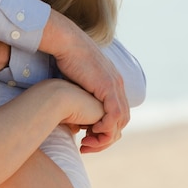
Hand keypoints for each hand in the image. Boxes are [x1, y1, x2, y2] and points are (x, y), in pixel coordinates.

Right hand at [39, 10, 128, 152]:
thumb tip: (74, 108)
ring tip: (88, 142)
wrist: (66, 41)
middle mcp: (118, 85)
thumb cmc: (66, 58)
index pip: (117, 113)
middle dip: (107, 137)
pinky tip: (92, 131)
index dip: (105, 129)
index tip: (87, 137)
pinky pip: (114, 115)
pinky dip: (106, 127)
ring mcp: (115, 86)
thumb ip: (82, 93)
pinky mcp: (108, 87)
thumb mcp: (78, 80)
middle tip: (88, 146)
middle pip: (122, 120)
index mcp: (112, 83)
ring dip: (106, 136)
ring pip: (121, 120)